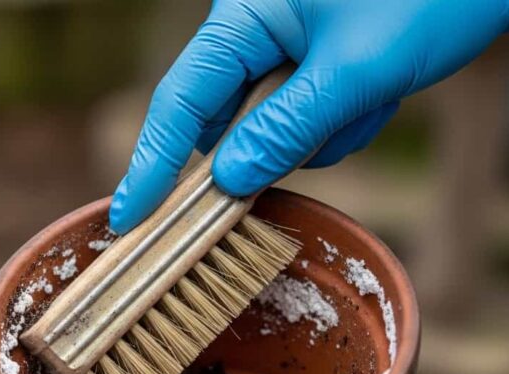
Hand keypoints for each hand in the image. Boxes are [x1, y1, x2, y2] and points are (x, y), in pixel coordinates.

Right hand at [109, 0, 508, 232]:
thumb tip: (229, 182)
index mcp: (243, 15)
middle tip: (324, 129)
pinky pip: (306, 119)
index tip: (130, 218)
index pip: (180, 99)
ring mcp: (285, 46)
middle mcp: (254, 27)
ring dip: (321, 132)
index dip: (152, 163)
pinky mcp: (312, 63)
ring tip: (370, 95)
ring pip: (273, 127)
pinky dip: (342, 121)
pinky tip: (378, 94)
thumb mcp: (354, 73)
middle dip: (276, 142)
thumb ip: (285, 131)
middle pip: (227, 118)